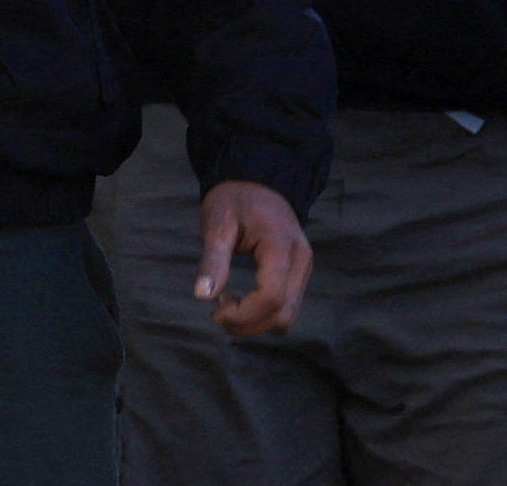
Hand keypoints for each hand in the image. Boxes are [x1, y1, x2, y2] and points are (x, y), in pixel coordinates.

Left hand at [195, 179, 311, 338]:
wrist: (259, 181)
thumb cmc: (235, 200)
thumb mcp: (218, 223)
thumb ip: (213, 260)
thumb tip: (202, 296)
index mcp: (282, 246)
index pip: (271, 298)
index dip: (242, 314)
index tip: (215, 307)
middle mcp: (301, 261)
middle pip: (282, 315)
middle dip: (247, 324)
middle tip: (218, 308)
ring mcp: (304, 269)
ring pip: (286, 318)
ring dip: (255, 324)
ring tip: (229, 303)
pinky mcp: (300, 274)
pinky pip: (286, 308)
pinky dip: (264, 316)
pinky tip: (243, 300)